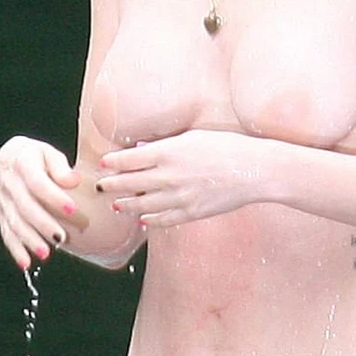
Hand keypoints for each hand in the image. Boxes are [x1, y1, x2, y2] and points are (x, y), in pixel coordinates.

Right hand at [0, 136, 78, 269]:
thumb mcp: (48, 152)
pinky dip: (15, 249)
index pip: (37, 182)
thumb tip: (74, 181)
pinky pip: (6, 233)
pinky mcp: (0, 213)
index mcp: (21, 162)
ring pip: (14, 222)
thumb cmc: (37, 156)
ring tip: (46, 254)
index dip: (54, 196)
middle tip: (61, 238)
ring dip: (29, 240)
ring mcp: (2, 199)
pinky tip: (26, 264)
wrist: (9, 157)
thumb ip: (60, 167)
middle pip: (25, 206)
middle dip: (43, 224)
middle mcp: (7, 181)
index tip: (73, 208)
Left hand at [96, 130, 264, 227]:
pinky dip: (149, 219)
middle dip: (111, 185)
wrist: (254, 170)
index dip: (112, 163)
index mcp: (167, 152)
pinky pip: (162, 219)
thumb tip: (142, 150)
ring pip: (141, 205)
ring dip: (126, 205)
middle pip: (128, 183)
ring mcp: (178, 197)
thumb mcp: (193, 136)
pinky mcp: (190, 213)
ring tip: (117, 204)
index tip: (104, 164)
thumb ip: (165, 145)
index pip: (128, 160)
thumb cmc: (226, 147)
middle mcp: (168, 175)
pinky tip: (143, 218)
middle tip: (100, 186)